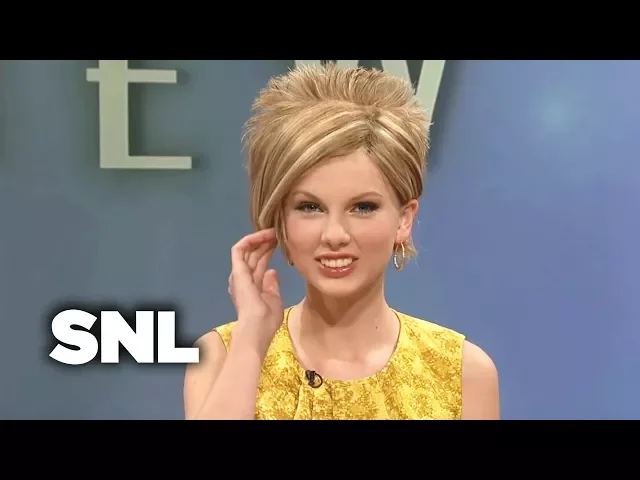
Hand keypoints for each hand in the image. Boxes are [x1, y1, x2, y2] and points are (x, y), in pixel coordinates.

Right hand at [227, 228, 283, 353]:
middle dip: (265, 243)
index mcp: (251, 287)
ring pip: (247, 250)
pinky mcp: (237, 270)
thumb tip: (272, 271)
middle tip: (278, 233)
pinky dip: (250, 240)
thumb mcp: (273, 300)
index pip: (259, 264)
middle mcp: (242, 279)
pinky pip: (239, 249)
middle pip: (254, 255)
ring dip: (259, 239)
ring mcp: (238, 274)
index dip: (268, 252)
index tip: (280, 243)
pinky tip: (263, 235)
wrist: (256, 327)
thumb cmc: (266, 319)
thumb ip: (272, 285)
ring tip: (273, 231)